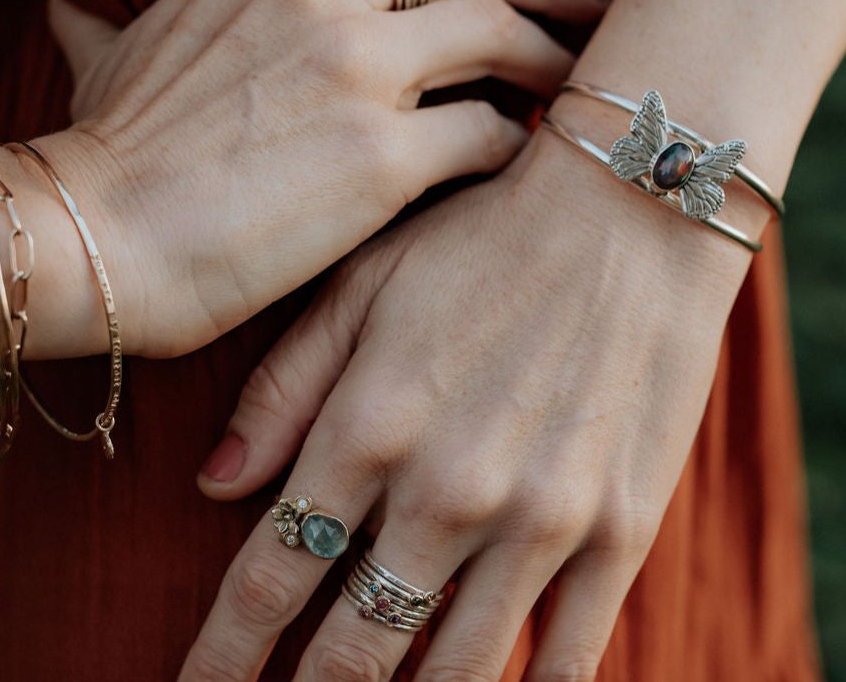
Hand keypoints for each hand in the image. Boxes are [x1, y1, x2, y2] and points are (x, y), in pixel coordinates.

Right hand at [31, 0, 604, 357]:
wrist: (90, 239)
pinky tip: (518, 158)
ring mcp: (356, 73)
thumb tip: (67, 1)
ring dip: (552, 57)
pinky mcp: (382, 160)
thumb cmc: (106, 152)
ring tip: (573, 82)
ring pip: (501, 34)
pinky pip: (489, 133)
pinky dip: (517, 142)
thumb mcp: (108, 51)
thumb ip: (105, 10)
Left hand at [181, 127, 755, 681]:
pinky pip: (567, 663)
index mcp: (371, 427)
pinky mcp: (620, 532)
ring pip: (453, 675)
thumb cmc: (483, 240)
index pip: (270, 578)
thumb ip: (285, 389)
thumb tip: (214, 488)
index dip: (223, 653)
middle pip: (351, 653)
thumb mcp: (365, 284)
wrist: (631, 210)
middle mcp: (447, 491)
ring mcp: (541, 521)